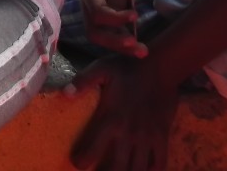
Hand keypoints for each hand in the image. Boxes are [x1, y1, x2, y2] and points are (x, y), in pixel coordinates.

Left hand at [70, 55, 177, 170]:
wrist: (160, 67)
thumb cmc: (127, 68)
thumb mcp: (101, 69)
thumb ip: (82, 81)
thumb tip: (64, 94)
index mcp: (110, 118)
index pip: (92, 151)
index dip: (82, 161)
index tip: (77, 163)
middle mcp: (128, 133)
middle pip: (116, 168)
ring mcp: (147, 137)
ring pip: (137, 170)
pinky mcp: (162, 137)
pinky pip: (158, 164)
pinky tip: (141, 170)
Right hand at [78, 0, 146, 56]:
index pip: (96, 11)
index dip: (114, 18)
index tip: (135, 15)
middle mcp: (88, 5)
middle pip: (94, 31)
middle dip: (113, 41)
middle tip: (134, 43)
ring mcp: (96, 14)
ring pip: (101, 38)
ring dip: (119, 47)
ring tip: (141, 51)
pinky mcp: (106, 20)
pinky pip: (111, 36)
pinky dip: (124, 45)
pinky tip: (140, 49)